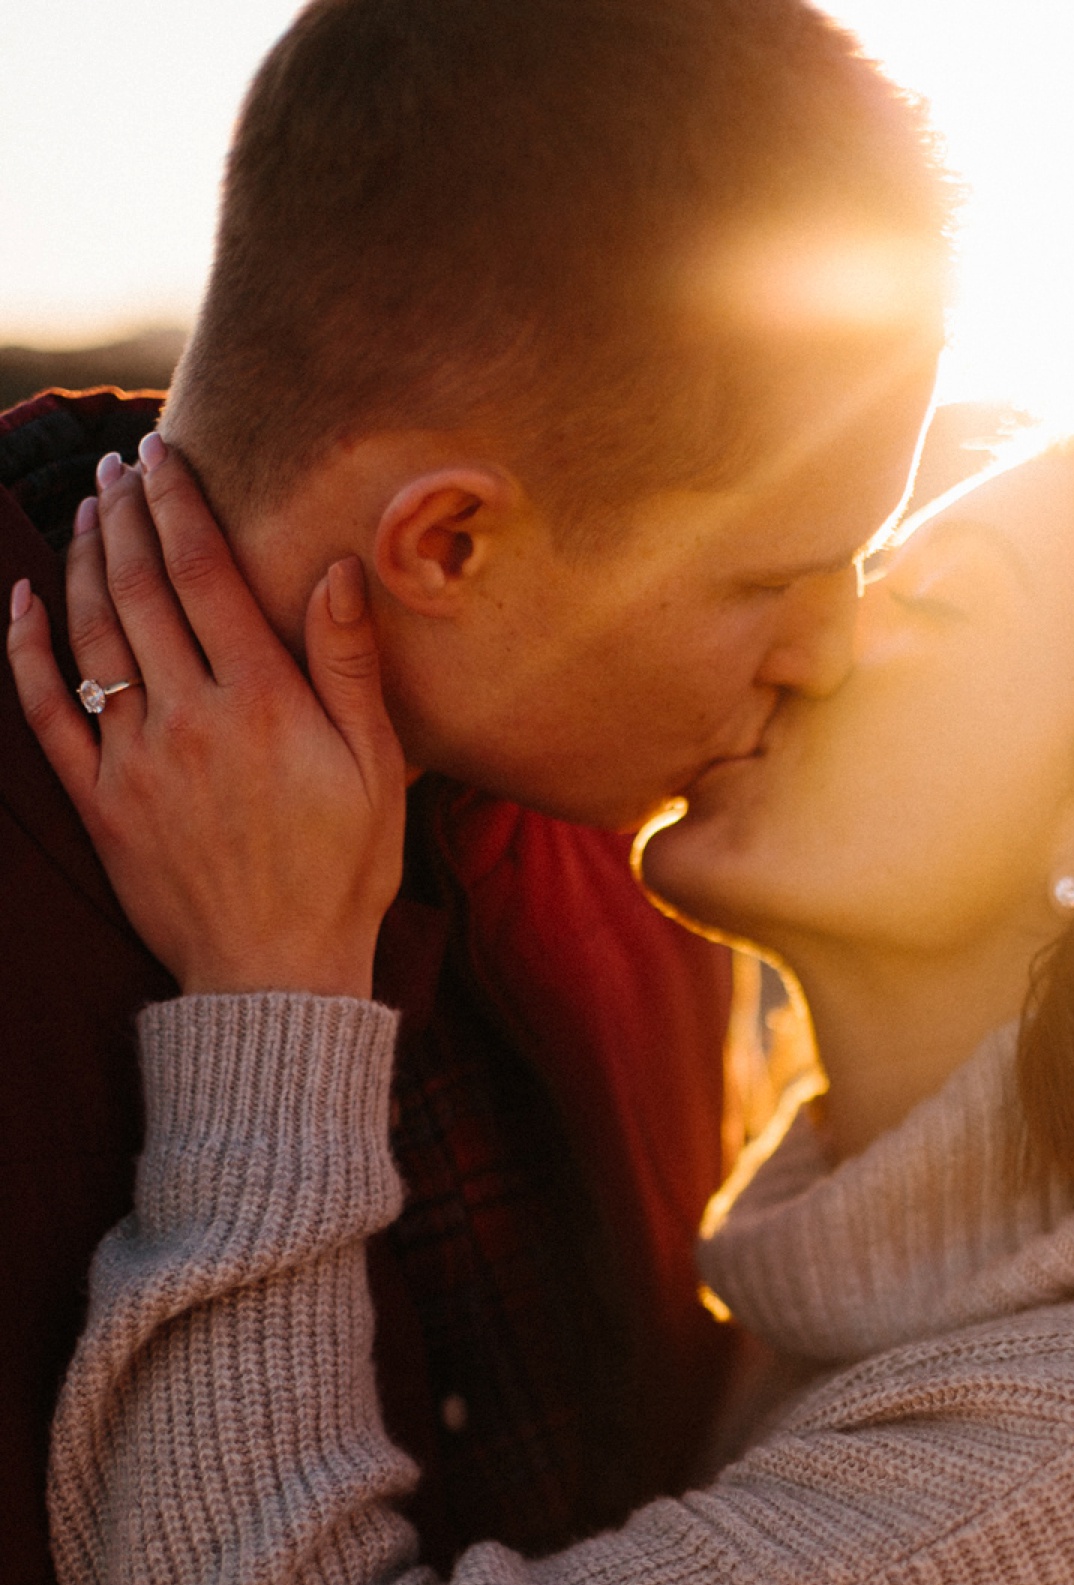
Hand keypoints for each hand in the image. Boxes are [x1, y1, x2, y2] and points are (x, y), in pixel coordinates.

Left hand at [5, 437, 404, 997]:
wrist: (276, 976)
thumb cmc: (343, 874)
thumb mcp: (376, 769)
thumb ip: (348, 664)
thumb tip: (334, 568)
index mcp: (262, 702)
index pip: (203, 573)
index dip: (176, 504)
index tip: (162, 456)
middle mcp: (189, 718)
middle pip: (137, 590)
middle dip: (122, 515)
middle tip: (117, 467)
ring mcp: (135, 760)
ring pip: (89, 636)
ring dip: (80, 563)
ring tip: (84, 514)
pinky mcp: (100, 802)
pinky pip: (47, 712)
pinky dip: (27, 650)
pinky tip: (22, 602)